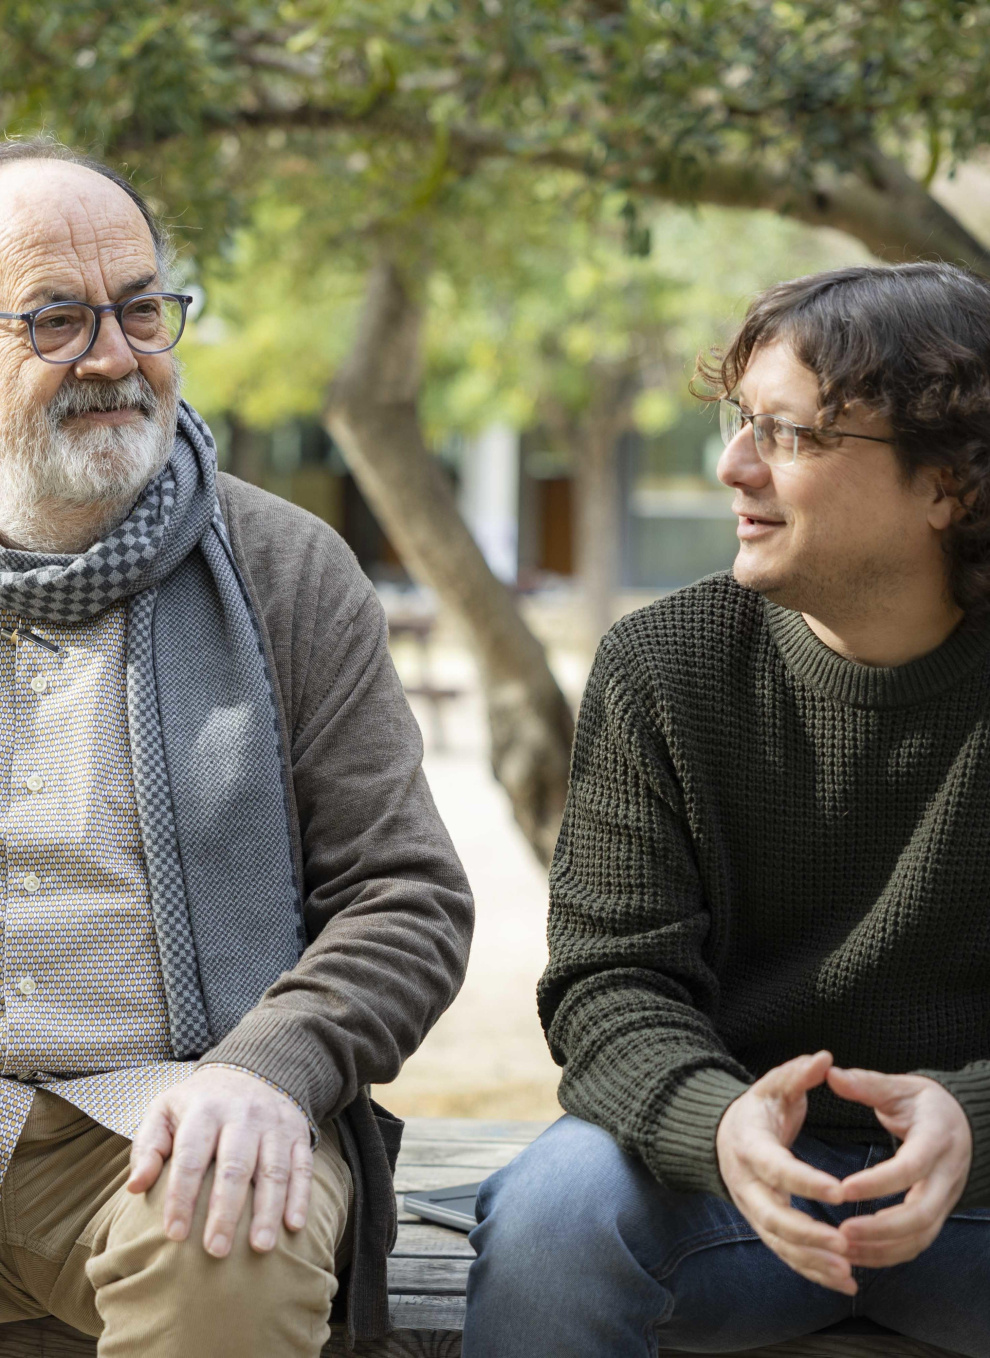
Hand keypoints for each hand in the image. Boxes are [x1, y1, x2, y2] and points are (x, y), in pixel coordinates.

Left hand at [127, 1066, 313, 1257]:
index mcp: (205, 1110)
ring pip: (273, 1170)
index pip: (191, 1157)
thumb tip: (134, 1187)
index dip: (182, 1196)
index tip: (174, 1235)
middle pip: (235, 1167)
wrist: (252, 1068)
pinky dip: (300, 1196)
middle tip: (216, 1250)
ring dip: (267, 1210)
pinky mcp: (298, 1132)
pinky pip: (302, 1165)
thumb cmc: (200, 1102)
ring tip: (260, 1247)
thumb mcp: (165, 1110)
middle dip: (226, 1211)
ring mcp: (274, 1124)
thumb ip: (148, 1146)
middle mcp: (243, 1115)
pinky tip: (293, 1225)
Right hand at [716, 1051, 853, 1293]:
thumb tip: (825, 1058)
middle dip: (808, 1234)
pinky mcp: (763, 1226)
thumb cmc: (758, 1108)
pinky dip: (813, 1271)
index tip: (839, 1191)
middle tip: (843, 1244)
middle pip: (772, 1217)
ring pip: (779, 1243)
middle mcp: (746, 1183)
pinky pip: (786, 1254)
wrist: (723, 1136)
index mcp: (749, 1145)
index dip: (805, 1181)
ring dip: (813, 1261)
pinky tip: (845, 1282)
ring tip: (848, 1271)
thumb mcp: (774, 1085)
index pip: (777, 1167)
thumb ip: (798, 1073)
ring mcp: (753, 1209)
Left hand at [828, 1067, 971, 1267]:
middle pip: (921, 1215)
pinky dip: (888, 1254)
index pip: (910, 1168)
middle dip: (880, 1228)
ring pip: (920, 1237)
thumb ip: (867, 1084)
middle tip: (841, 1231)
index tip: (843, 1188)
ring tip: (842, 1247)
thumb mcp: (900, 1087)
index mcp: (936, 1139)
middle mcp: (945, 1175)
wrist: (965, 1123)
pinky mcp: (938, 1215)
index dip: (878, 1183)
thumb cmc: (926, 1104)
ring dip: (881, 1248)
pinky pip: (917, 1244)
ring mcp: (944, 1199)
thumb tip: (830, 1073)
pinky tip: (857, 1253)